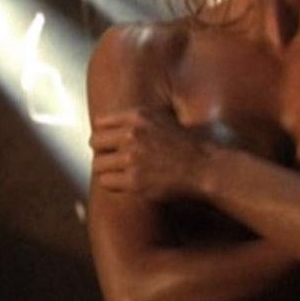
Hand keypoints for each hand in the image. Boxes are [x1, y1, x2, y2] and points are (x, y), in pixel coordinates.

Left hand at [90, 107, 209, 200]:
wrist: (204, 166)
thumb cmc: (187, 144)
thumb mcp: (163, 119)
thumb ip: (139, 120)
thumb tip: (112, 125)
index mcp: (139, 117)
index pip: (101, 123)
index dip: (104, 134)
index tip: (110, 143)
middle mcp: (133, 135)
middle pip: (94, 142)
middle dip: (102, 151)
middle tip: (112, 159)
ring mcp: (132, 158)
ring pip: (98, 164)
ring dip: (107, 169)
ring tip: (119, 173)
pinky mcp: (134, 180)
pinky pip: (106, 182)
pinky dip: (114, 183)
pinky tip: (126, 182)